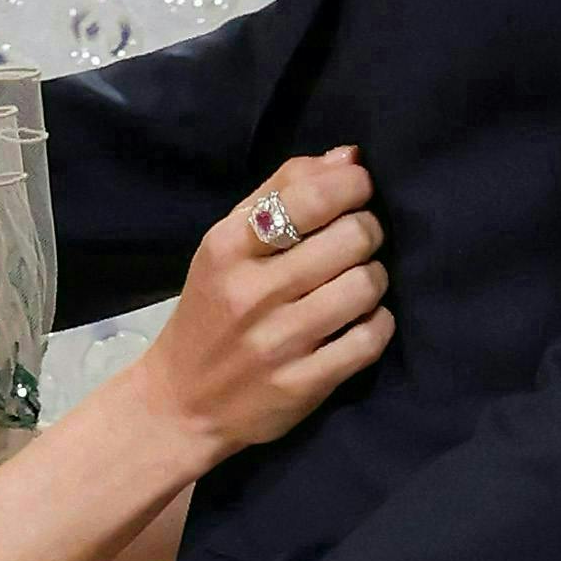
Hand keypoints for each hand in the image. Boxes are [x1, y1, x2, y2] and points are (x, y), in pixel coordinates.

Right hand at [126, 146, 392, 475]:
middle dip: (369, 231)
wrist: (182, 403)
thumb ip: (283, 190)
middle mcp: (251, 292)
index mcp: (227, 247)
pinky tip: (361, 321)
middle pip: (351, 238)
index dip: (352, 185)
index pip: (309, 196)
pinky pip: (370, 338)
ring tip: (359, 281)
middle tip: (360, 241)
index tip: (359, 190)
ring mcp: (277, 342)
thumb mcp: (226, 244)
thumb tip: (350, 156)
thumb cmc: (211, 310)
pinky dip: (378, 323)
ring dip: (376, 278)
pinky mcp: (302, 384)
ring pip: (366, 286)